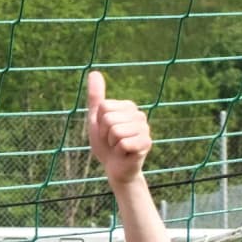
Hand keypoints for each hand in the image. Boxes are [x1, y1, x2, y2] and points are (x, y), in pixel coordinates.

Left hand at [84, 70, 152, 188]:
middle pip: (108, 118)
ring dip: (111, 144)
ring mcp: (145, 129)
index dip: (99, 123)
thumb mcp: (96, 119)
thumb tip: (94, 72)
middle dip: (104, 134)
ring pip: (115, 131)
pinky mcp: (146, 143)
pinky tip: (125, 154)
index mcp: (128, 106)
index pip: (103, 107)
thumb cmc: (106, 144)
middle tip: (112, 142)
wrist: (115, 169)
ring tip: (118, 148)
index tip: (106, 131)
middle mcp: (139, 115)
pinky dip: (119, 152)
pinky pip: (123, 143)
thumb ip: (96, 97)